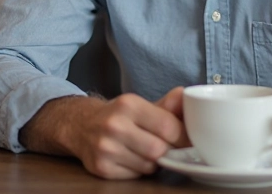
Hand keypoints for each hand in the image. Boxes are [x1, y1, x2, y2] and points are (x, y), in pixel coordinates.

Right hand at [20, 87, 188, 179]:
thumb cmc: (118, 116)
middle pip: (159, 149)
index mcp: (128, 105)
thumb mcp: (140, 105)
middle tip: (170, 148)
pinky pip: (135, 175)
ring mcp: (105, 148)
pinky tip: (133, 159)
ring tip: (148, 151)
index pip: (167, 126)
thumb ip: (167, 104)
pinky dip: (139, 170)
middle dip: (169, 151)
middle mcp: (114, 125)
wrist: (81, 125)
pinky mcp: (101, 168)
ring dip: (154, 162)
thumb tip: (186, 96)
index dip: (183, 137)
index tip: (190, 140)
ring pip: (148, 165)